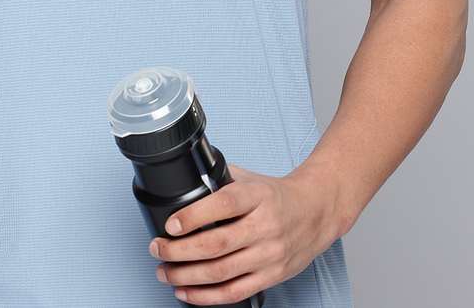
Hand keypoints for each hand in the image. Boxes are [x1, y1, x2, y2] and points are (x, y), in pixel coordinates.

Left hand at [147, 161, 341, 303]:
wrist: (316, 212)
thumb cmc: (276, 195)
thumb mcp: (251, 178)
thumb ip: (221, 179)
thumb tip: (186, 178)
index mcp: (257, 196)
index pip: (224, 204)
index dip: (194, 215)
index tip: (170, 223)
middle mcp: (264, 226)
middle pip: (217, 244)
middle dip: (180, 250)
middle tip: (157, 249)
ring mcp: (269, 254)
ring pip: (222, 272)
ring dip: (186, 275)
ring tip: (164, 271)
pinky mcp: (272, 276)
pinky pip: (235, 292)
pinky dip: (206, 296)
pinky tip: (185, 291)